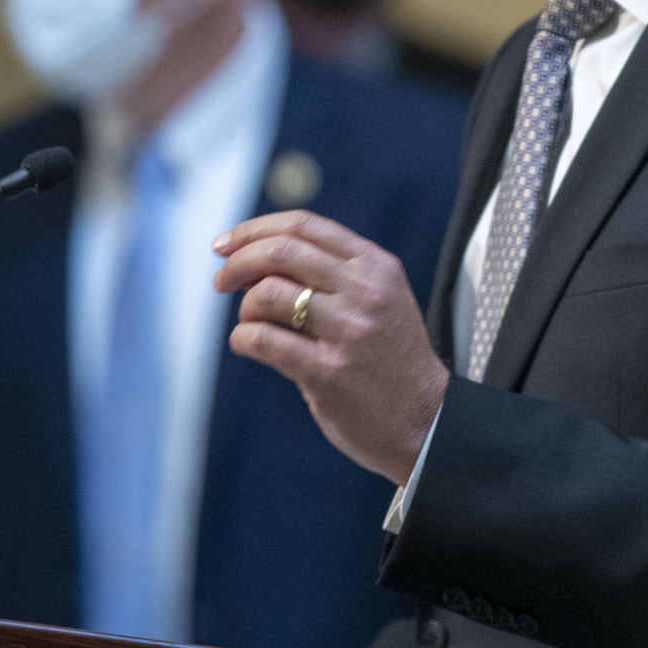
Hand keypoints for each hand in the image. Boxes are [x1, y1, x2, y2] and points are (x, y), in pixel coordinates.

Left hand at [212, 211, 447, 483]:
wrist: (427, 421)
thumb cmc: (392, 360)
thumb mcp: (380, 299)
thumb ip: (334, 274)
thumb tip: (257, 258)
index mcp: (375, 266)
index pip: (304, 226)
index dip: (254, 230)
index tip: (225, 244)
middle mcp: (364, 291)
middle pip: (281, 252)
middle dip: (238, 261)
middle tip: (221, 281)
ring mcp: (348, 331)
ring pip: (267, 294)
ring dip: (244, 307)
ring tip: (250, 322)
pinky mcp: (328, 372)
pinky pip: (262, 340)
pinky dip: (242, 339)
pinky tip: (247, 345)